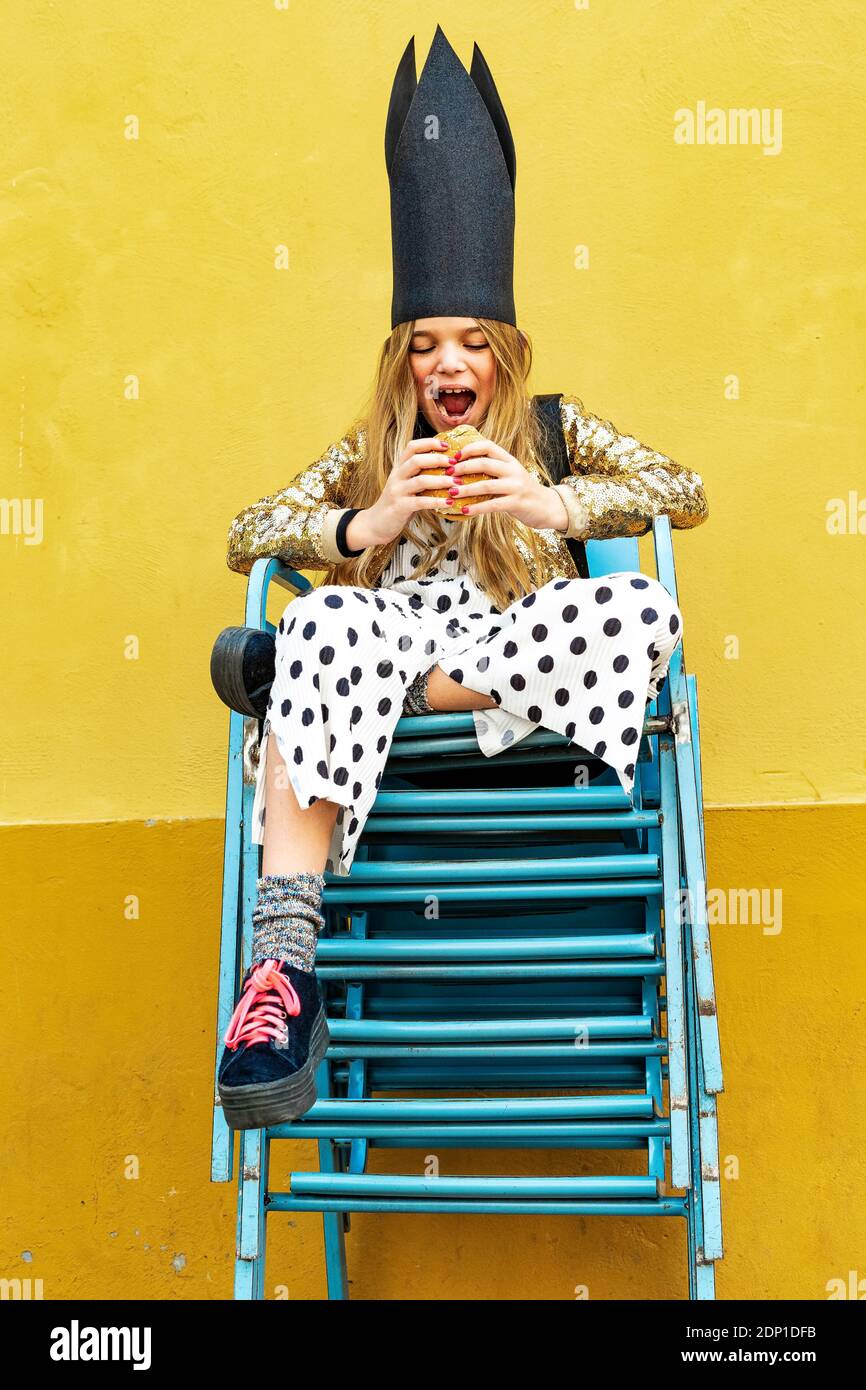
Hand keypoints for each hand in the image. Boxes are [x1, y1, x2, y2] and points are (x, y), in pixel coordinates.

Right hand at [345, 436, 452, 548]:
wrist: (376, 524)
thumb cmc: (398, 503)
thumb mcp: (406, 485)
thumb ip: (420, 475)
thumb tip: (447, 468)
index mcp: (399, 468)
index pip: (412, 447)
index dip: (429, 443)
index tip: (447, 445)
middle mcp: (397, 477)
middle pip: (416, 460)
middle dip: (438, 460)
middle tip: (455, 464)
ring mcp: (397, 491)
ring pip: (420, 480)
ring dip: (441, 481)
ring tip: (457, 483)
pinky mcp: (399, 507)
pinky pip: (420, 502)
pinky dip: (437, 501)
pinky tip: (449, 502)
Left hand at [445, 436, 569, 530]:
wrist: (546, 507)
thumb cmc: (522, 491)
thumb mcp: (510, 475)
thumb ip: (493, 469)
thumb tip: (463, 467)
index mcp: (510, 460)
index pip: (488, 446)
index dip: (469, 449)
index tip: (454, 456)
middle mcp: (513, 470)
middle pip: (484, 463)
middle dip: (463, 468)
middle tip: (447, 474)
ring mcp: (516, 486)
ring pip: (486, 484)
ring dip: (465, 489)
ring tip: (451, 492)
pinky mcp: (516, 503)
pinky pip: (492, 505)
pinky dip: (476, 508)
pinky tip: (464, 510)